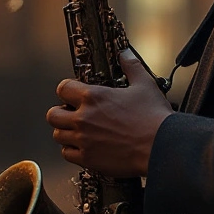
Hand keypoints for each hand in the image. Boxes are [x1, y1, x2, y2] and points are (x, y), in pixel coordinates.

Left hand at [46, 49, 173, 176]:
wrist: (161, 147)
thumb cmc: (154, 118)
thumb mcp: (144, 84)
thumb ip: (131, 66)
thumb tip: (125, 54)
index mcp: (94, 97)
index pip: (63, 88)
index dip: (67, 90)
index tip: (74, 94)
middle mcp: (84, 118)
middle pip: (53, 114)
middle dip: (60, 113)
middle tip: (72, 114)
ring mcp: (84, 140)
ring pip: (58, 135)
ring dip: (66, 132)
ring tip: (77, 131)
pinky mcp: (88, 159)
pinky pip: (67, 154)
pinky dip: (72, 150)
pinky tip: (83, 146)